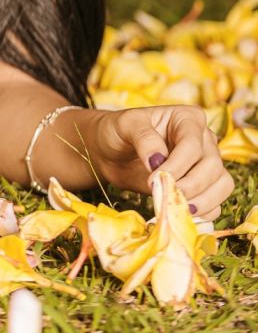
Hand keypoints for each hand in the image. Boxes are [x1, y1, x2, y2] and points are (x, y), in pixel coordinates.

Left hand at [93, 104, 233, 219]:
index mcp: (188, 119)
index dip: (177, 166)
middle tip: (165, 197)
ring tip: (174, 208)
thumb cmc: (119, 131)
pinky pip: (215, 203)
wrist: (110, 152)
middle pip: (212, 167)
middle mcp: (203, 141)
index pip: (193, 145)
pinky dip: (203, 213)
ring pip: (222, 185)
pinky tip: (180, 213)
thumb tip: (158, 160)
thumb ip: (143, 138)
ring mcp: (203, 165)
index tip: (153, 179)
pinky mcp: (200, 187)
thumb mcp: (126, 125)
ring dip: (202, 202)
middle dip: (190, 186)